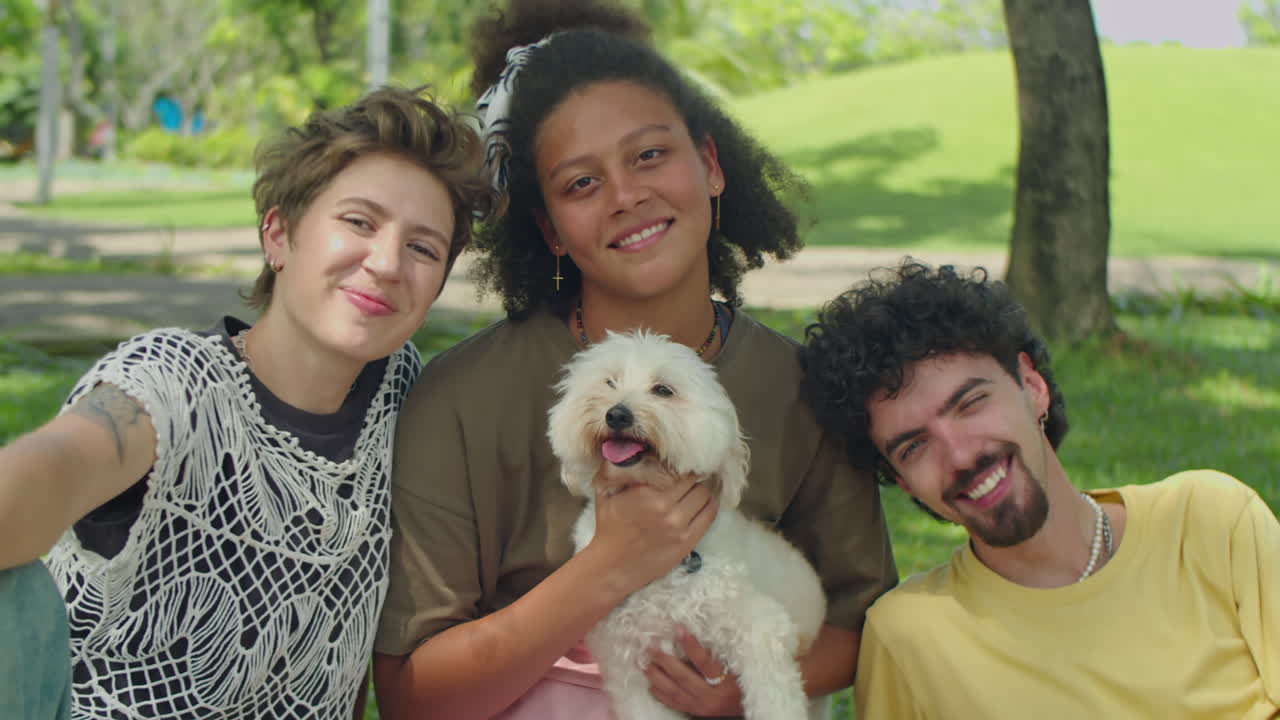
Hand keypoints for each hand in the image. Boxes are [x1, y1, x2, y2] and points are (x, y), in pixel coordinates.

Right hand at [589, 473, 716, 589]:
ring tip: (693, 490)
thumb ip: (615, 468)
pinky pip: (710, 515)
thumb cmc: (609, 527)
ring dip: (700, 490)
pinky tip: (703, 502)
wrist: (613, 566)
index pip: (676, 468)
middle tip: (687, 476)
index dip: (680, 464)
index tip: (678, 464)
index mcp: (646, 492)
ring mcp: (679, 525)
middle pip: (693, 480)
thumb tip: (626, 445)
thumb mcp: (605, 492)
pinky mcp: (688, 541)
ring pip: (704, 495)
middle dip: (691, 477)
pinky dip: (710, 505)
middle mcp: (665, 507)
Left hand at [646, 627, 742, 716]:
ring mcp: (699, 706)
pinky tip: (649, 681)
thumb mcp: (736, 669)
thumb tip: (697, 634)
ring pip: (673, 691)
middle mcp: (710, 697)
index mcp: (725, 683)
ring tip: (644, 661)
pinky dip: (659, 692)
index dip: (691, 646)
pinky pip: (671, 702)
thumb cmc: (739, 684)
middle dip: (665, 660)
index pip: (705, 663)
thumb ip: (718, 656)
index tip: (679, 629)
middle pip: (683, 677)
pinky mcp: (691, 711)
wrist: (741, 710)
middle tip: (651, 645)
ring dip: (656, 675)